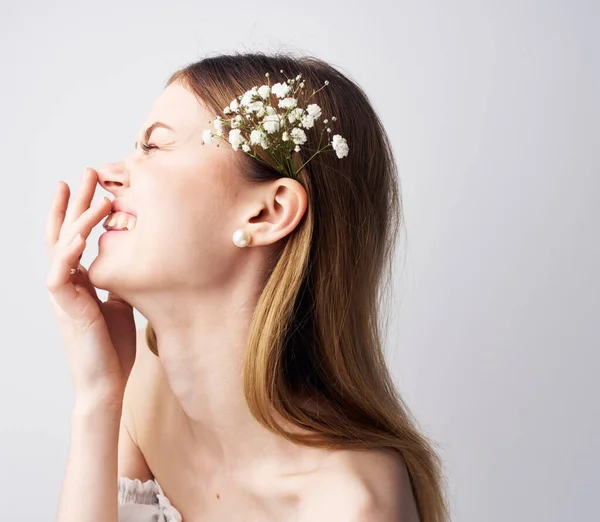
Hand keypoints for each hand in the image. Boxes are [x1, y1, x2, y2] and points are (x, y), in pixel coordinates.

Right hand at [45, 167, 136, 405]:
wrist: (107, 381)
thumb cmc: (112, 345)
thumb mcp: (121, 303)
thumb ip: (120, 280)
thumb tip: (135, 259)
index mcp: (79, 280)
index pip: (74, 237)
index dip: (78, 210)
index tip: (92, 185)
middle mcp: (67, 282)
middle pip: (64, 231)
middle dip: (75, 201)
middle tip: (86, 172)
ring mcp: (64, 294)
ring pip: (61, 246)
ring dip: (77, 218)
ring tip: (95, 195)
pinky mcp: (66, 308)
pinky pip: (60, 274)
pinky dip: (68, 252)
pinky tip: (79, 235)